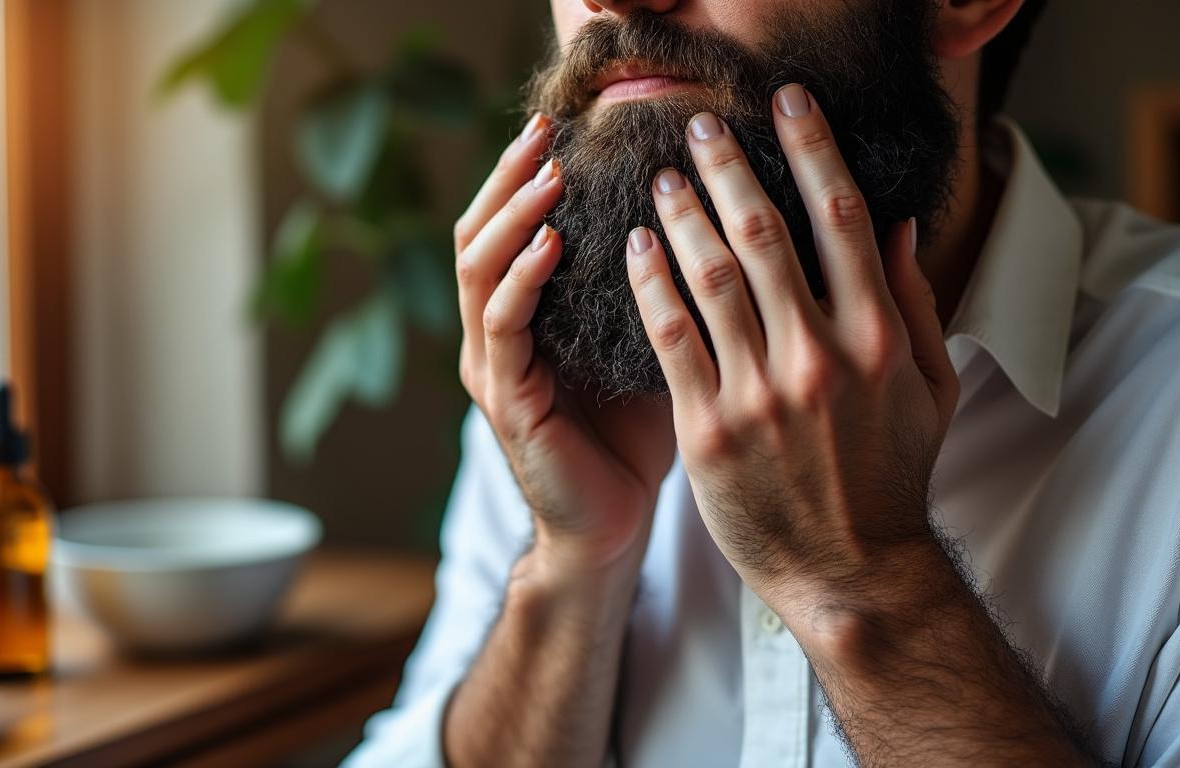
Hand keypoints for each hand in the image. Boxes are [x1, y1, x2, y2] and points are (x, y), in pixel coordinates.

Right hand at [456, 114, 675, 577]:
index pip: (508, 226)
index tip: (561, 125)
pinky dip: (523, 276)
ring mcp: (491, 365)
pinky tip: (552, 242)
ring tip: (549, 173)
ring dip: (512, 215)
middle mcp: (495, 333)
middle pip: (478, 232)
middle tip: (544, 129)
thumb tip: (702, 211)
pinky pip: (502, 323)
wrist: (614, 524)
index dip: (526, 173)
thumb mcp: (646, 340)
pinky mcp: (502, 399)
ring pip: (477, 268)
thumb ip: (649, 283)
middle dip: (508, 176)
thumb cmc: (636, 434)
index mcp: (525, 316)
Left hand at [624, 85, 960, 627]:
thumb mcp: (929, 387)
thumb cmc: (891, 476)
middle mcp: (818, 357)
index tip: (788, 103)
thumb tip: (895, 222)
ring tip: (662, 178)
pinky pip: (670, 337)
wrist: (849, 569)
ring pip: (709, 277)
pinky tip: (636, 248)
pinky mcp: (708, 428)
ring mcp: (759, 393)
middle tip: (700, 127)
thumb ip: (911, 301)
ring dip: (681, 215)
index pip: (841, 217)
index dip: (812, 149)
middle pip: (765, 234)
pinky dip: (650, 284)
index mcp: (877, 338)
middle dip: (728, 167)